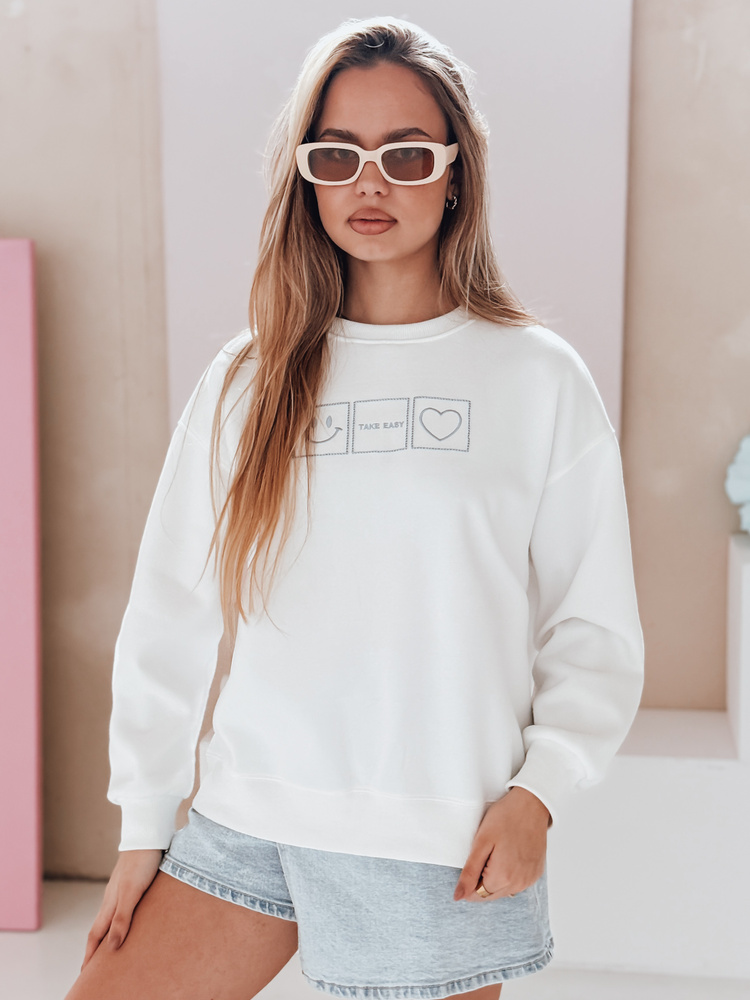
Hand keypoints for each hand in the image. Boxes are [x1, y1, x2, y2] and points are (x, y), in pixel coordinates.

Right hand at [81, 848, 163, 970]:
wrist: (148, 834)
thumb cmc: (141, 862)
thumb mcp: (132, 892)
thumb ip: (122, 918)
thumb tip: (111, 948)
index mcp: (110, 903)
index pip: (96, 935)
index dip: (90, 955)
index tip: (84, 973)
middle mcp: (113, 899)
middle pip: (101, 929)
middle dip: (96, 949)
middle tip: (95, 968)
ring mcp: (122, 890)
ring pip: (112, 918)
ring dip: (110, 935)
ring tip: (112, 950)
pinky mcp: (134, 883)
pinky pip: (125, 909)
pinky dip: (123, 921)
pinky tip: (132, 922)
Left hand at [453, 787, 549, 900]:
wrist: (531, 805)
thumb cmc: (506, 818)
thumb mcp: (481, 842)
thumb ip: (469, 872)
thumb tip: (458, 896)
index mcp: (503, 877)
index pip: (477, 896)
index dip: (469, 882)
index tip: (472, 862)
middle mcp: (519, 884)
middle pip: (491, 895)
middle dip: (482, 881)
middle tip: (484, 854)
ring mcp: (529, 880)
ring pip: (504, 891)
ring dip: (496, 879)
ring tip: (497, 853)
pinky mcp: (536, 873)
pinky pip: (517, 883)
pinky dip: (509, 875)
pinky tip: (508, 856)